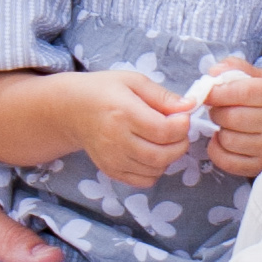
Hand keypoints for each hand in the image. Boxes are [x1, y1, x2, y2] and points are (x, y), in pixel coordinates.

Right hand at [58, 70, 194, 184]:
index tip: (182, 116)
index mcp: (123, 113)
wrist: (72, 109)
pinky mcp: (111, 170)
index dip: (182, 126)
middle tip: (178, 130)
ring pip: (156, 169)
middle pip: (162, 154)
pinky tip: (151, 152)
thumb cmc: (104, 90)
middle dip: (180, 143)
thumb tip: (189, 107)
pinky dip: (156, 169)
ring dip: (170, 156)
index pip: (163, 130)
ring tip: (164, 139)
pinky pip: (144, 180)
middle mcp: (116, 140)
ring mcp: (112, 159)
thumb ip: (163, 96)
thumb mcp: (134, 81)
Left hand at [195, 58, 261, 178]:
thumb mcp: (259, 76)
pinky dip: (217, 150)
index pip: (241, 92)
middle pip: (232, 118)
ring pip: (228, 140)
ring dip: (219, 131)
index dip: (217, 92)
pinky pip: (227, 162)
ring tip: (226, 124)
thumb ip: (235, 68)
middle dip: (216, 112)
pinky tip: (223, 140)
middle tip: (218, 108)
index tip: (207, 92)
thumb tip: (213, 72)